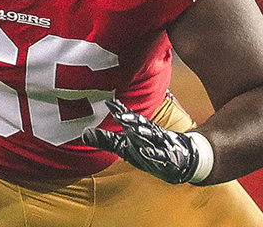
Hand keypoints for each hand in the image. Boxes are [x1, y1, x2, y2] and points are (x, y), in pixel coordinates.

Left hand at [82, 98, 202, 184]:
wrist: (178, 160)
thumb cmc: (146, 150)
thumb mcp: (124, 147)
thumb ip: (106, 140)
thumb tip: (84, 134)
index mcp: (138, 129)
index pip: (128, 117)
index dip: (119, 110)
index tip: (109, 102)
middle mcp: (149, 133)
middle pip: (138, 124)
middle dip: (129, 118)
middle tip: (117, 112)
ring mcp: (159, 143)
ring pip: (150, 136)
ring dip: (142, 132)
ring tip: (132, 128)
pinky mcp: (167, 156)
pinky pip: (159, 155)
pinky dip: (152, 154)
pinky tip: (145, 153)